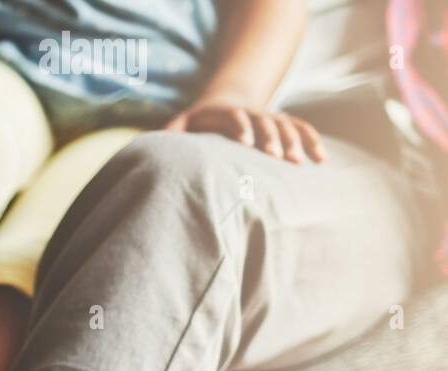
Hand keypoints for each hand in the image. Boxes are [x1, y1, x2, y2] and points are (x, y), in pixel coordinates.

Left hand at [166, 97, 326, 163]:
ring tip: (301, 163)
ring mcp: (271, 117)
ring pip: (287, 126)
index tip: (245, 143)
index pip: (236, 117)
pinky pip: (302, 130)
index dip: (241, 128)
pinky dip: (313, 142)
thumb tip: (155, 146)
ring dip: (295, 143)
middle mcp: (254, 113)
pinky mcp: (283, 123)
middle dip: (272, 138)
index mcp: (229, 112)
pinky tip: (322, 160)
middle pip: (265, 122)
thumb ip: (172, 132)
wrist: (227, 99)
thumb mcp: (183, 122)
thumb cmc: (200, 120)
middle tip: (277, 157)